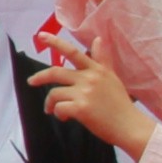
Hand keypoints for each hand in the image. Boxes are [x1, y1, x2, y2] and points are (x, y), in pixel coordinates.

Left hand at [33, 50, 154, 155]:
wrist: (130, 127)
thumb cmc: (121, 105)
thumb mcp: (112, 78)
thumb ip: (102, 60)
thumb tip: (98, 39)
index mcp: (97, 69)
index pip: (73, 52)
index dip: (55, 42)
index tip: (41, 35)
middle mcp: (90, 78)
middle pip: (55, 72)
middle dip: (39, 77)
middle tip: (31, 81)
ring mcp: (85, 93)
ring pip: (54, 93)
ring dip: (50, 103)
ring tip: (53, 110)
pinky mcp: (81, 108)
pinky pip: (58, 108)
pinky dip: (58, 114)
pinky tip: (65, 118)